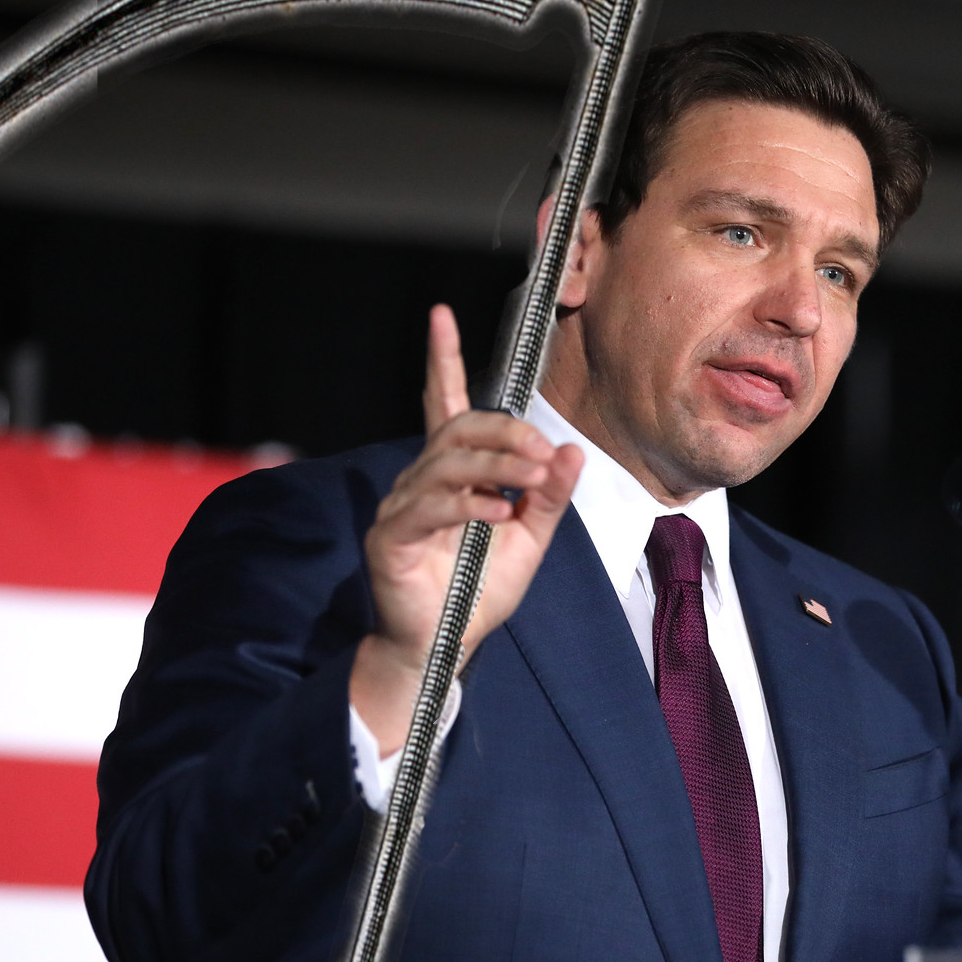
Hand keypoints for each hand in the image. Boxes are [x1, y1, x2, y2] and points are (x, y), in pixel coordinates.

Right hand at [350, 304, 582, 753]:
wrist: (446, 646)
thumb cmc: (480, 591)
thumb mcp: (530, 540)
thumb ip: (548, 496)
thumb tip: (571, 452)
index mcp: (453, 474)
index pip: (447, 405)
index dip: (443, 359)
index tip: (441, 314)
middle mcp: (421, 480)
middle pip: (460, 429)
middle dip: (505, 432)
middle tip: (542, 452)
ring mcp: (402, 507)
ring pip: (448, 463)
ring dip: (497, 466)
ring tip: (531, 479)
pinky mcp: (390, 538)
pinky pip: (430, 507)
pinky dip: (468, 505)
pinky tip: (497, 513)